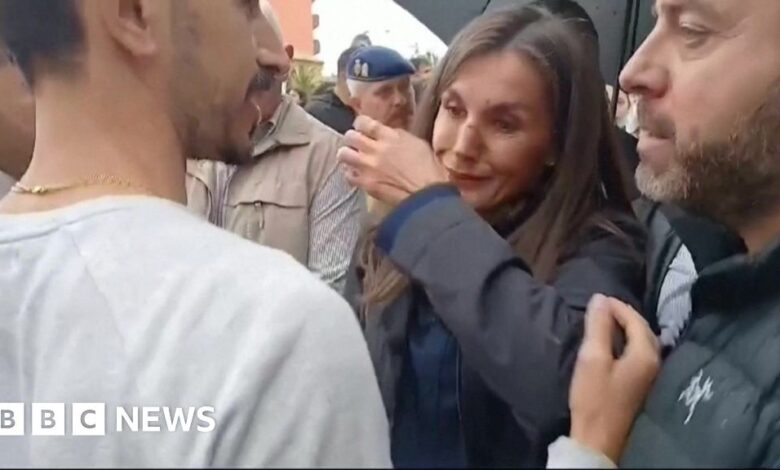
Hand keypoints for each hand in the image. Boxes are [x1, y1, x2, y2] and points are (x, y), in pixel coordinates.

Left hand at [337, 115, 448, 204]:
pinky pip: (348, 175)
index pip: (364, 122)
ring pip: (343, 154)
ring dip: (347, 154)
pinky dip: (351, 173)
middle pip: (350, 136)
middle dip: (352, 138)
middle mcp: (375, 149)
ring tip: (353, 158)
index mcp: (390, 136)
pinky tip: (357, 174)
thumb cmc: (428, 167)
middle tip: (356, 143)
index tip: (361, 127)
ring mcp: (368, 167)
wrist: (426, 193)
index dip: (360, 123)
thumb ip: (397, 136)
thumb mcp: (416, 142)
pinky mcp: (366, 183)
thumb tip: (386, 134)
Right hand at [569, 294, 660, 463]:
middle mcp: (654, 363)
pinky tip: (613, 344)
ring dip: (626, 329)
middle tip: (602, 307)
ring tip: (605, 322)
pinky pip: (638, 354)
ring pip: (642, 342)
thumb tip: (600, 298)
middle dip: (624, 315)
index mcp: (645, 355)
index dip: (618, 306)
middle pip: (643, 330)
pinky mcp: (641, 386)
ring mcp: (650, 376)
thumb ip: (598, 327)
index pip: (636, 320)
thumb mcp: (592, 358)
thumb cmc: (594, 398)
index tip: (598, 299)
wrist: (598, 438)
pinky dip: (626, 342)